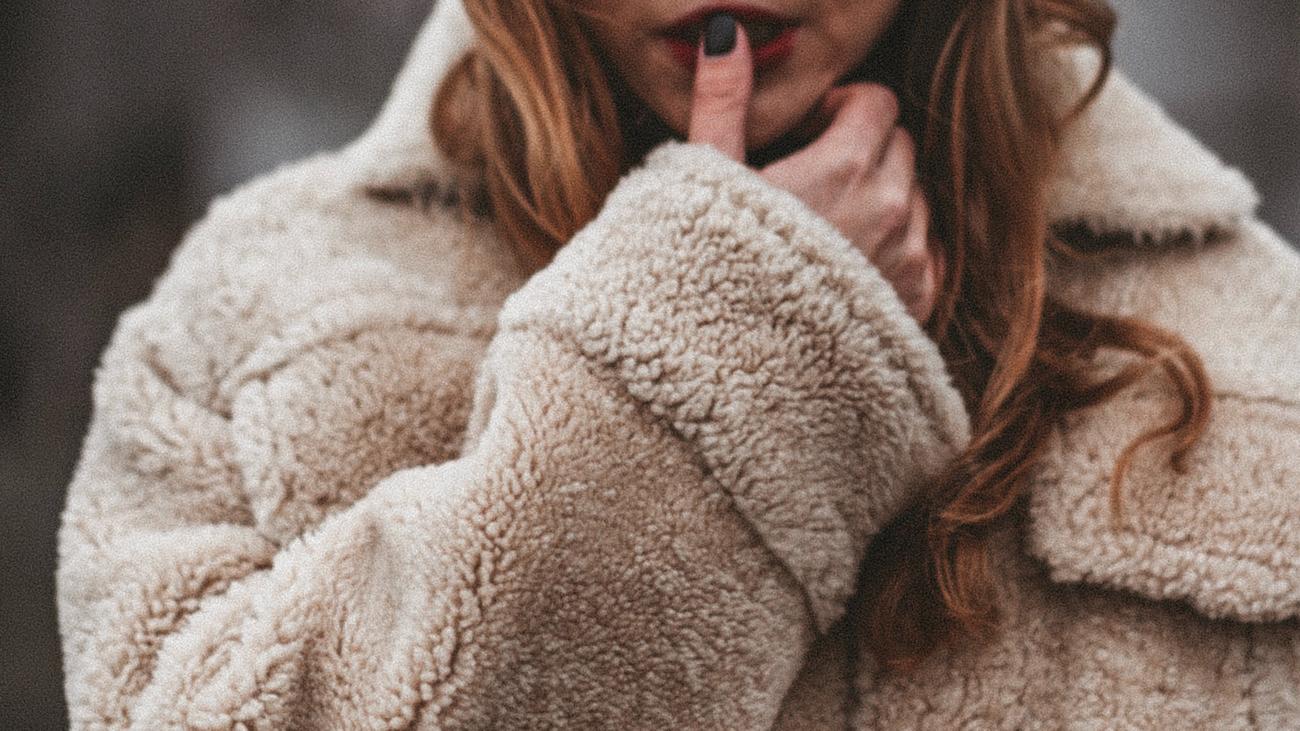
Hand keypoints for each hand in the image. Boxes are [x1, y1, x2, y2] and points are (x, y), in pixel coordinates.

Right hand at [687, 17, 944, 324]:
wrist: (726, 371)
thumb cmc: (705, 273)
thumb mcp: (705, 180)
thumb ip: (723, 100)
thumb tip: (727, 33)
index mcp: (844, 169)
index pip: (877, 102)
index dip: (840, 109)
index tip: (805, 135)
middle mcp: (891, 209)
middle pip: (901, 146)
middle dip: (863, 150)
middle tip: (810, 180)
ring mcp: (910, 260)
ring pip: (918, 199)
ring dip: (883, 200)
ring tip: (826, 230)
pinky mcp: (917, 305)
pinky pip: (930, 253)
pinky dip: (900, 249)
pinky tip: (849, 269)